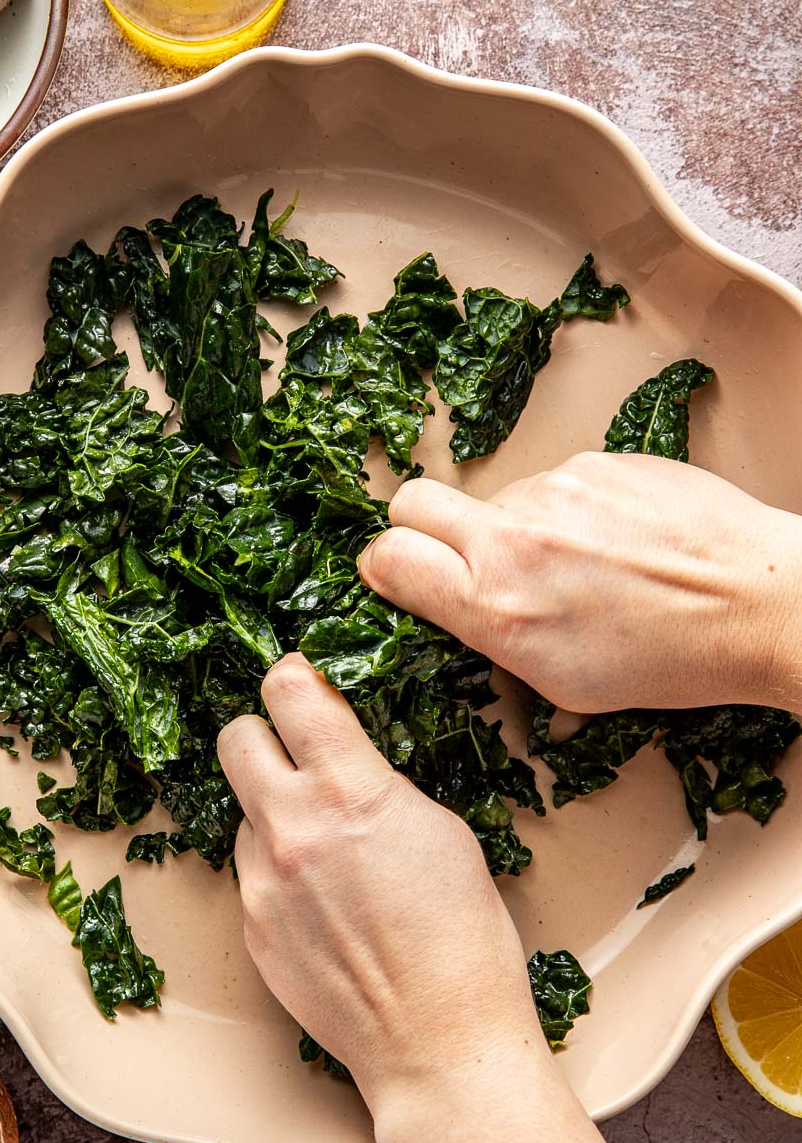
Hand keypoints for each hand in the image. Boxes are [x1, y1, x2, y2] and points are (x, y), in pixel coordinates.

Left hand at [216, 652, 544, 1112]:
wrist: (436, 1040)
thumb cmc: (463, 938)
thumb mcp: (442, 830)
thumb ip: (379, 783)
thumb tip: (347, 762)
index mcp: (349, 792)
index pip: (290, 692)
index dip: (295, 678)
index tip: (303, 684)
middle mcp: (292, 828)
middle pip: (236, 738)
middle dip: (264, 735)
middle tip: (295, 753)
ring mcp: (262, 881)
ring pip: (243, 812)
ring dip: (273, 815)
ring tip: (327, 854)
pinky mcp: (251, 927)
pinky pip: (251, 873)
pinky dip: (278, 873)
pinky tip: (323, 904)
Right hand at [359, 451, 801, 714]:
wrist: (758, 602)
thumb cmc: (673, 658)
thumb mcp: (564, 683)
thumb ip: (495, 640)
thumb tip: (460, 614)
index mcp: (498, 605)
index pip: (388, 557)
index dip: (385, 567)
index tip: (400, 576)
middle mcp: (515, 537)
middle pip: (413, 501)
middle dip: (419, 526)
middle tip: (456, 555)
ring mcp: (556, 487)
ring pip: (495, 496)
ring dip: (513, 525)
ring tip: (576, 564)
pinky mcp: (597, 459)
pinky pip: (554, 480)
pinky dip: (570, 508)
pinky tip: (614, 541)